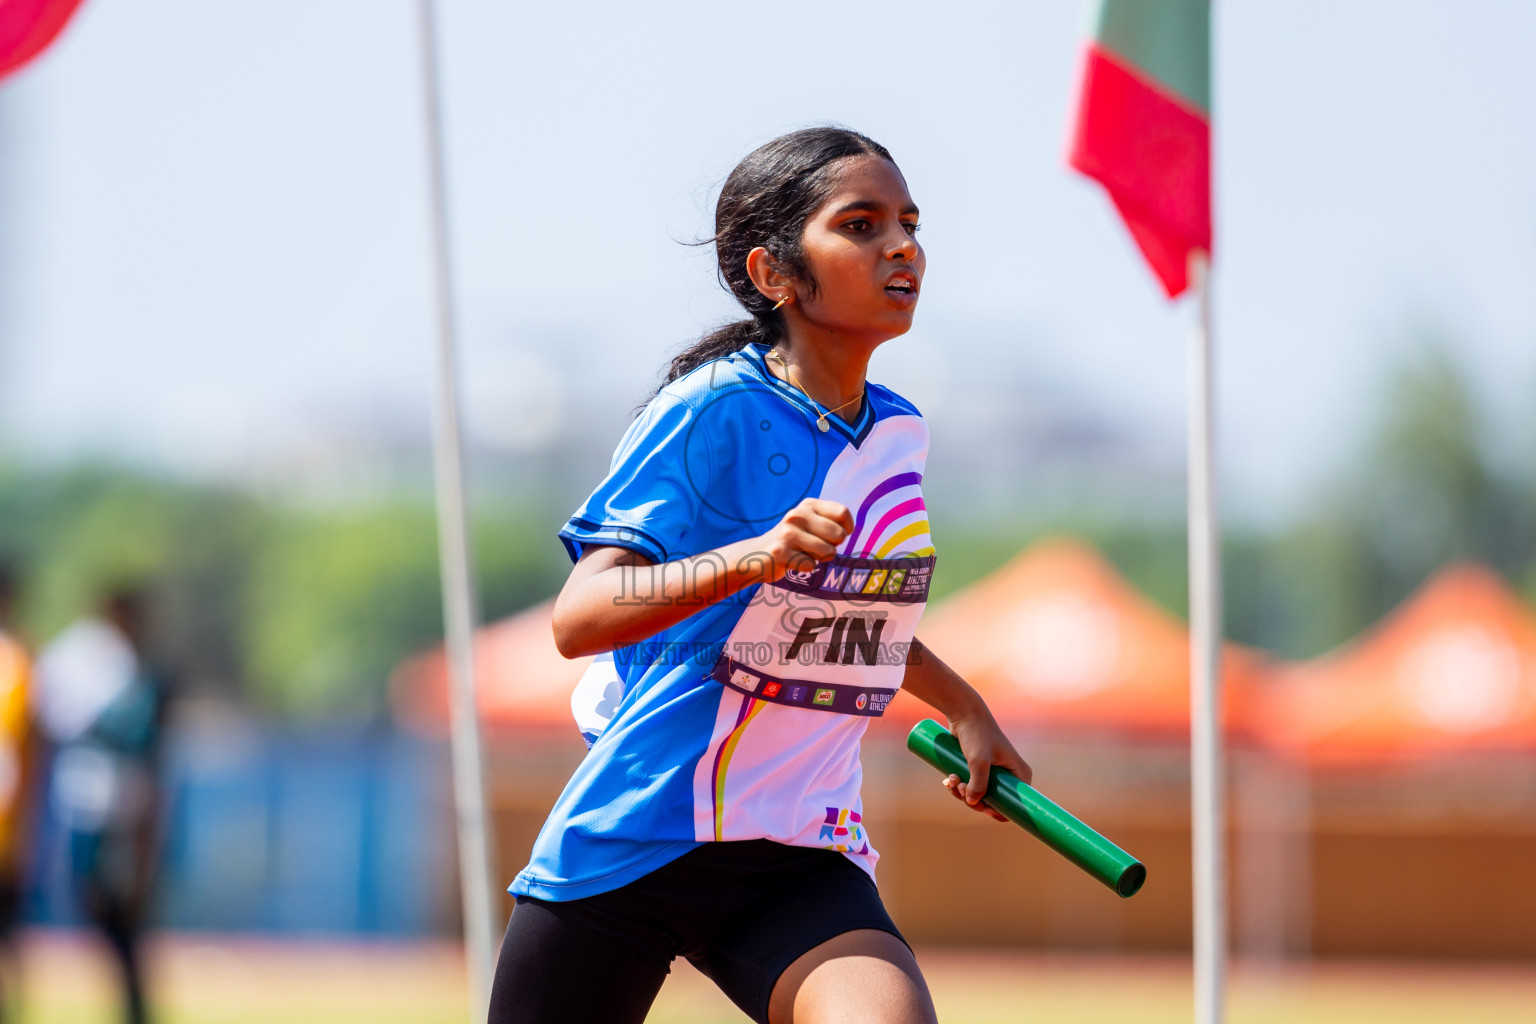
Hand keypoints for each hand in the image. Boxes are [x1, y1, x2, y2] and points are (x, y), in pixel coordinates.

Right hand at [757, 498, 853, 582]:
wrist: (756, 554)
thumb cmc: (791, 540)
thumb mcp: (808, 522)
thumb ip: (830, 521)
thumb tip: (848, 530)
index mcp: (808, 505)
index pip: (842, 512)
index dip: (847, 528)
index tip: (838, 535)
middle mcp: (797, 515)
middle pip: (838, 535)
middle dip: (833, 546)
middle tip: (816, 547)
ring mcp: (788, 533)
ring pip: (828, 552)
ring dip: (819, 559)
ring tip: (803, 553)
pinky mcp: (780, 552)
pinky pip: (811, 565)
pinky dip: (805, 567)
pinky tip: (792, 561)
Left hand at [941, 707, 1032, 822]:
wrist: (964, 713)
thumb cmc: (976, 733)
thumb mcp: (979, 760)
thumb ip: (978, 782)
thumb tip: (973, 803)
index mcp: (1020, 774)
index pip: (1015, 804)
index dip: (998, 812)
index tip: (980, 808)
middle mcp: (1010, 775)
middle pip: (993, 802)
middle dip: (973, 800)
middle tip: (959, 788)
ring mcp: (994, 772)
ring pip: (978, 795)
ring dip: (961, 793)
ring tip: (950, 780)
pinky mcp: (979, 768)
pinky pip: (970, 786)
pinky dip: (958, 787)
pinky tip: (948, 781)